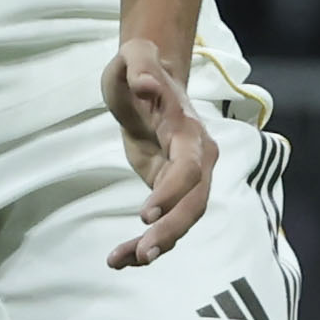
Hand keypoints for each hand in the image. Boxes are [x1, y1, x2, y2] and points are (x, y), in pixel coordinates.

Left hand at [103, 38, 216, 267]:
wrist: (147, 81)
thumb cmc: (138, 68)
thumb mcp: (133, 59)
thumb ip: (139, 67)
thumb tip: (145, 84)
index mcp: (189, 131)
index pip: (189, 168)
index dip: (171, 192)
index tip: (144, 214)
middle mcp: (198, 159)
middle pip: (194, 202)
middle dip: (170, 230)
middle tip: (143, 253)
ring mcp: (188, 178)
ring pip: (182, 219)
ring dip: (157, 244)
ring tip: (123, 261)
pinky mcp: (171, 191)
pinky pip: (166, 222)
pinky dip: (146, 242)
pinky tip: (121, 258)